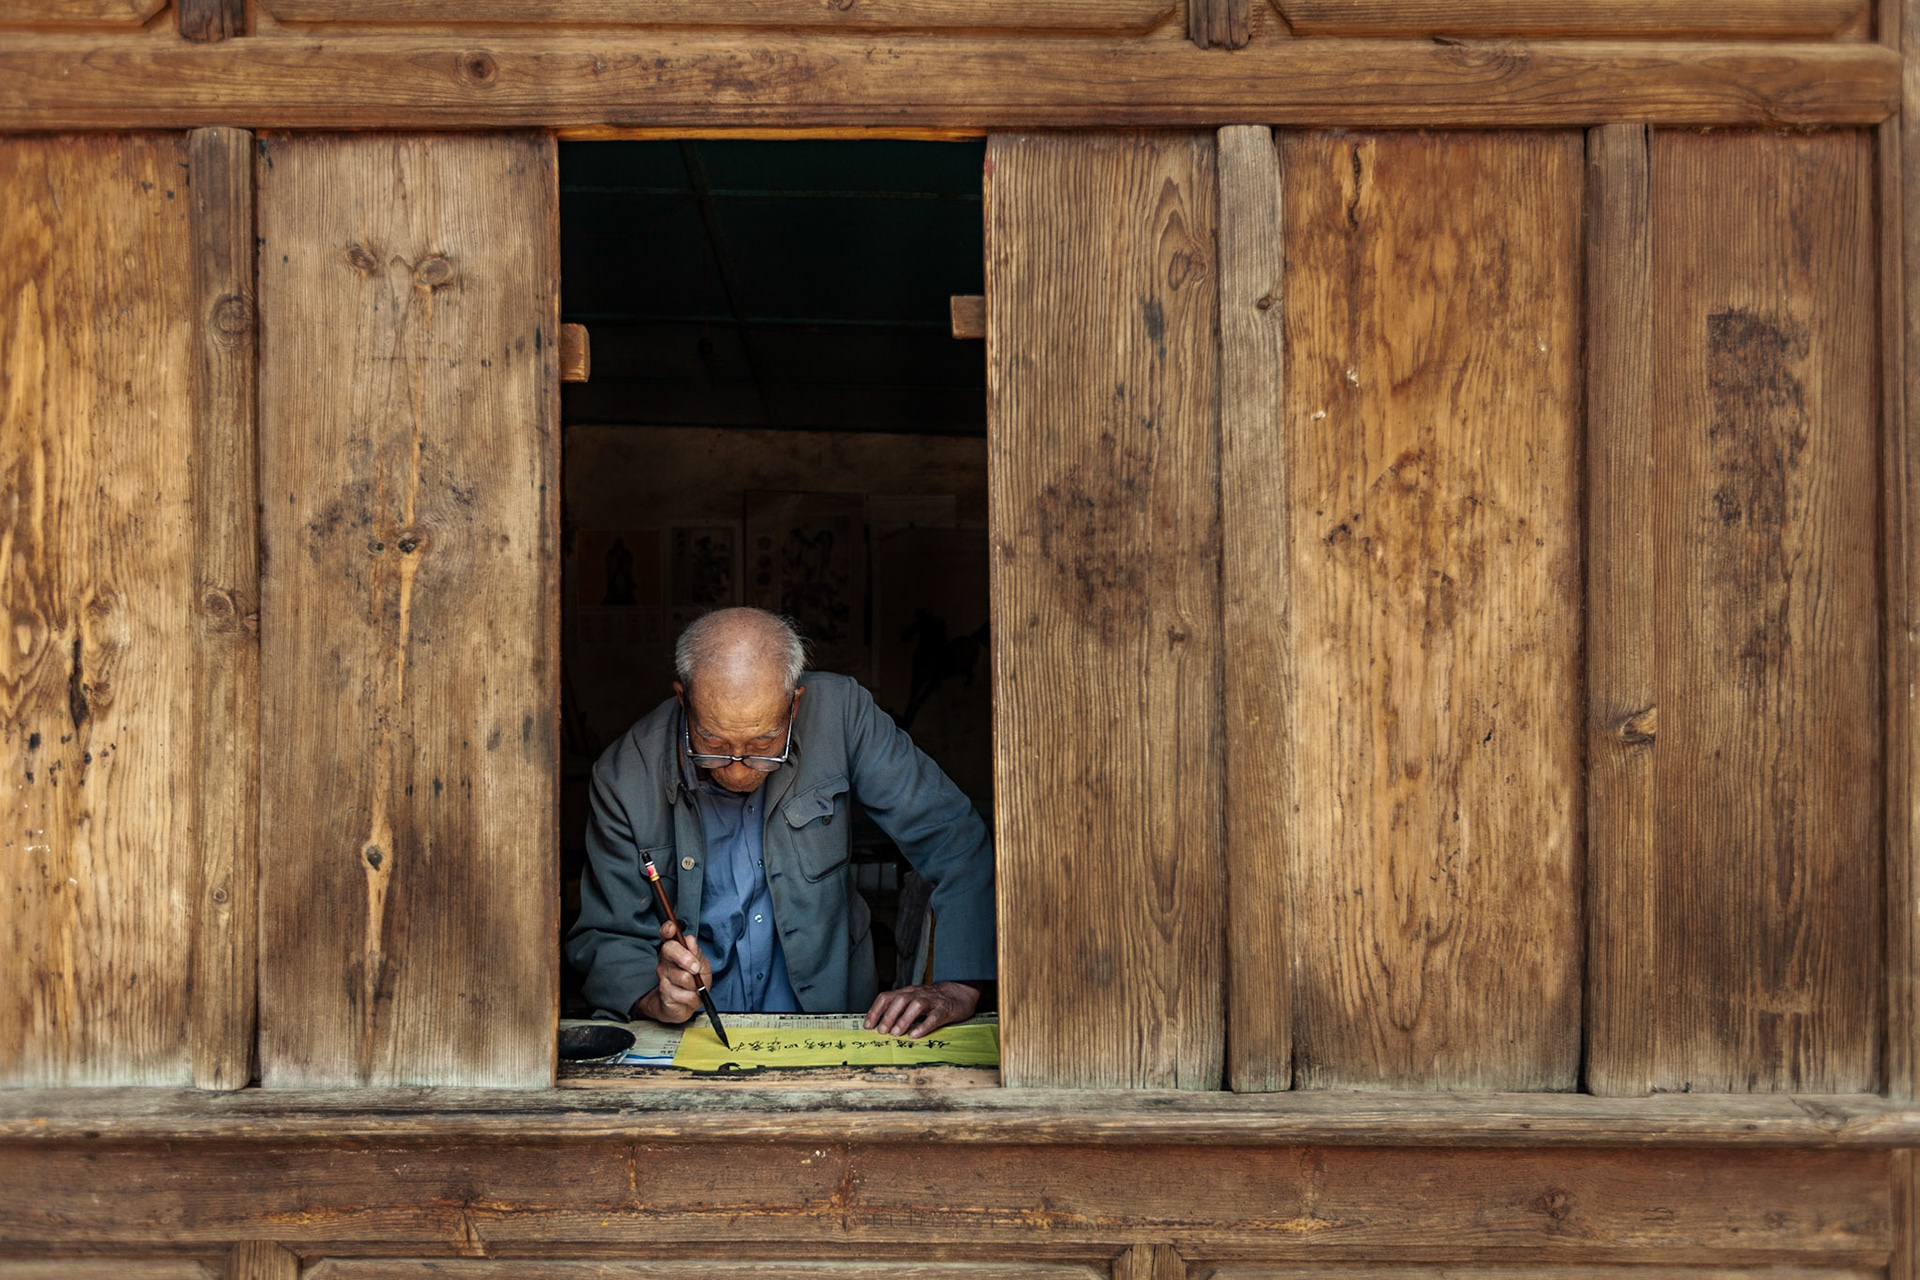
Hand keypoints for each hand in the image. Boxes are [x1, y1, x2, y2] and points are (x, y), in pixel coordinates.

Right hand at [632, 919, 711, 1024]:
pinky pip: (684, 994)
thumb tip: (690, 941)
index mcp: (675, 950)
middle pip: (669, 950)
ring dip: (694, 984)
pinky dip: (693, 998)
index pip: (667, 935)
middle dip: (685, 958)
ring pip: (682, 976)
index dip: (668, 929)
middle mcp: (665, 960)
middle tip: (696, 969)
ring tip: (694, 987)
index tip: (672, 928)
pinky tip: (689, 997)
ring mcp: (663, 976)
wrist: (685, 1005)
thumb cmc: (694, 982)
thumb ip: (697, 953)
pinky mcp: (664, 992)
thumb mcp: (702, 966)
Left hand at [864, 981, 978, 1038]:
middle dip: (888, 1016)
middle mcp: (918, 994)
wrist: (961, 993)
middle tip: (882, 1031)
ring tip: (896, 1033)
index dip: (875, 1010)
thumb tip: (880, 1026)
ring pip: (915, 1005)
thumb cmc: (934, 1001)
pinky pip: (934, 1017)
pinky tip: (916, 1035)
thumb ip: (900, 1010)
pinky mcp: (945, 1009)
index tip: (868, 1026)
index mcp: (908, 993)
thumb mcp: (914, 1001)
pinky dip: (923, 1026)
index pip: (887, 997)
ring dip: (903, 1019)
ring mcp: (932, 1001)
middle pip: (899, 1000)